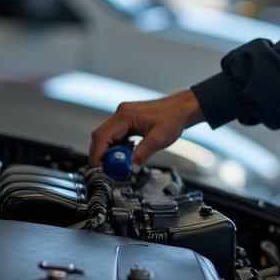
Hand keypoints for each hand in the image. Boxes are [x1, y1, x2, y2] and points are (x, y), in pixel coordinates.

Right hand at [88, 89, 203, 169]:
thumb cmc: (173, 118)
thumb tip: (130, 168)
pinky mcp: (126, 121)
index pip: (101, 137)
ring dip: (110, 153)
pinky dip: (118, 148)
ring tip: (121, 164)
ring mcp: (122, 116)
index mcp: (125, 115)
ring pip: (106, 138)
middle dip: (102, 156)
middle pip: (100, 137)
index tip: (101, 169)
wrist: (181, 109)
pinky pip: (115, 136)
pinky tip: (127, 154)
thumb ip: (142, 155)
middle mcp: (121, 114)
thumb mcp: (158, 140)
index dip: (98, 156)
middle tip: (110, 170)